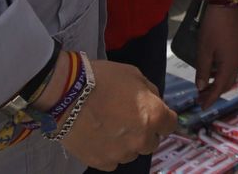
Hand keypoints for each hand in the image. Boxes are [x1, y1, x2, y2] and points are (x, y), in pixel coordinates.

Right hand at [56, 58, 176, 168]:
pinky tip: (98, 136)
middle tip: (127, 119)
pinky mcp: (101, 162)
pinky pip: (112, 160)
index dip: (162, 118)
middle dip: (144, 131)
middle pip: (151, 142)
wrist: (66, 94)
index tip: (153, 114)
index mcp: (153, 116)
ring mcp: (121, 153)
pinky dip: (108, 151)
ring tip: (109, 127)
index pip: (170, 125)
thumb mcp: (134, 75)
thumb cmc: (101, 79)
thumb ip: (150, 92)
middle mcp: (141, 139)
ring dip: (126, 143)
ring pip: (131, 152)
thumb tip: (153, 102)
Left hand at [194, 5, 237, 106]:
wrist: (226, 5)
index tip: (201, 107)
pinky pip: (231, 68)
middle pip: (227, 84)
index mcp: (229, 65)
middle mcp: (237, 62)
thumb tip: (201, 87)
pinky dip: (221, 74)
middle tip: (200, 99)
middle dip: (214, 93)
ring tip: (204, 88)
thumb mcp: (204, 50)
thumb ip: (203, 70)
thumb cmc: (213, 28)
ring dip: (218, 84)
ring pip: (230, 76)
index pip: (219, 88)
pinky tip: (213, 72)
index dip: (210, 98)